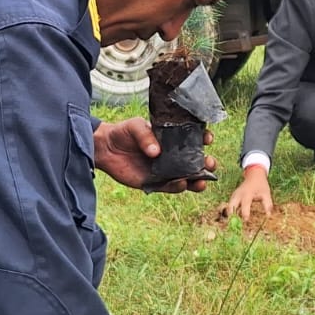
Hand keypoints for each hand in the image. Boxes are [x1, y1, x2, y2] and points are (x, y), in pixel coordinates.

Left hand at [92, 117, 216, 192]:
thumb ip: (146, 136)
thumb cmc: (123, 132)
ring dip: (197, 180)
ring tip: (201, 181)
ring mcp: (165, 169)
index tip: (207, 138)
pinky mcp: (155, 182)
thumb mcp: (134, 126)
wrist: (105, 148)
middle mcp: (172, 155)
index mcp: (172, 138)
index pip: (194, 138)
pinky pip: (170, 187)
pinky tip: (181, 183)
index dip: (204, 138)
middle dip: (206, 163)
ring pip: (187, 177)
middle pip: (196, 161)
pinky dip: (178, 187)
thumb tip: (156, 152)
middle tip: (210, 163)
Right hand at [225, 165, 274, 220]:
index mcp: (247, 193)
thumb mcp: (266, 194)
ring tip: (232, 224)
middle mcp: (239, 194)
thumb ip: (267, 204)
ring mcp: (234, 195)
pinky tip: (233, 220)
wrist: (254, 176)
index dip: (245, 212)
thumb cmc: (261, 185)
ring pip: (229, 206)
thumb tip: (268, 216)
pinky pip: (230, 205)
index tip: (246, 220)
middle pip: (231, 205)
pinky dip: (231, 212)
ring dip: (230, 214)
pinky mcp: (233, 196)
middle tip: (234, 225)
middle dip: (232, 215)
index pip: (245, 204)